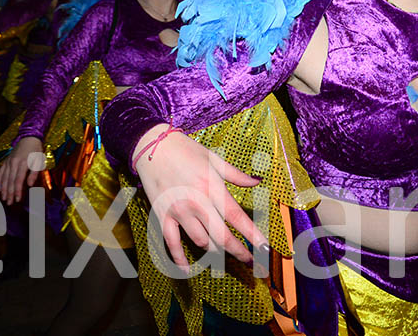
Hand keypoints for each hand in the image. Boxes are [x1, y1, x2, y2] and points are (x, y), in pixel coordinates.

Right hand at [0, 136, 43, 203]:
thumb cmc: (36, 151)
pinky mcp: (5, 161)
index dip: (17, 191)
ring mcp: (8, 162)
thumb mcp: (39, 160)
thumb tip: (30, 185)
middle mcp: (13, 164)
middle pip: (10, 181)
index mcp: (22, 164)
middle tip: (9, 203)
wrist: (29, 138)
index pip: (18, 181)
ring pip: (4, 178)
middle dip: (9, 193)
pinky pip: (0, 172)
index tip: (17, 200)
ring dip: (3, 189)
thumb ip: (34, 173)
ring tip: (4, 198)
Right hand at [134, 124, 265, 270]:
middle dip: (239, 252)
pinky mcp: (163, 216)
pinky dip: (179, 259)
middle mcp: (198, 203)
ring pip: (201, 242)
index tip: (264, 249)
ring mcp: (179, 212)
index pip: (237, 217)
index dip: (252, 235)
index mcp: (213, 188)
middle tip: (251, 262)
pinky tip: (187, 270)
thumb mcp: (214, 159)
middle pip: (222, 236)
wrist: (153, 146)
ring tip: (223, 255)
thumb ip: (236, 175)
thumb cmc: (186, 150)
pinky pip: (171, 243)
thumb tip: (257, 181)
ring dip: (214, 251)